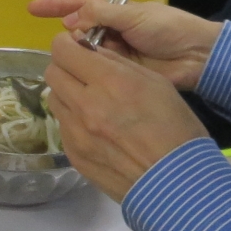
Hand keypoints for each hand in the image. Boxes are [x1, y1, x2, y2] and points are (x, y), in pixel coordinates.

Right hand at [27, 0, 218, 90]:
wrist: (197, 56)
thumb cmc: (169, 28)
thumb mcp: (135, 16)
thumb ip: (102, 16)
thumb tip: (71, 20)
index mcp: (116, 14)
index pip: (80, 7)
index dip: (56, 7)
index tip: (31, 9)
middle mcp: (113, 33)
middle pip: (80, 33)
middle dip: (70, 37)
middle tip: (70, 46)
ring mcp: (117, 55)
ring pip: (87, 54)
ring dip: (79, 56)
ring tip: (75, 62)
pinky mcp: (123, 76)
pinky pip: (100, 73)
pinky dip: (90, 74)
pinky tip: (80, 79)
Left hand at [44, 34, 207, 200]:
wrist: (178, 185)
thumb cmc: (177, 129)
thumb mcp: (156, 84)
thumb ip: (118, 64)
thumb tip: (92, 52)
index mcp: (110, 82)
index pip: (63, 50)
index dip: (68, 45)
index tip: (78, 49)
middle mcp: (85, 105)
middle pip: (52, 72)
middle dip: (65, 67)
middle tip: (84, 74)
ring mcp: (76, 133)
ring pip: (55, 99)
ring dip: (68, 94)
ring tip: (91, 103)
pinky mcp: (73, 156)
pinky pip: (63, 127)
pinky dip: (74, 121)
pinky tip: (96, 130)